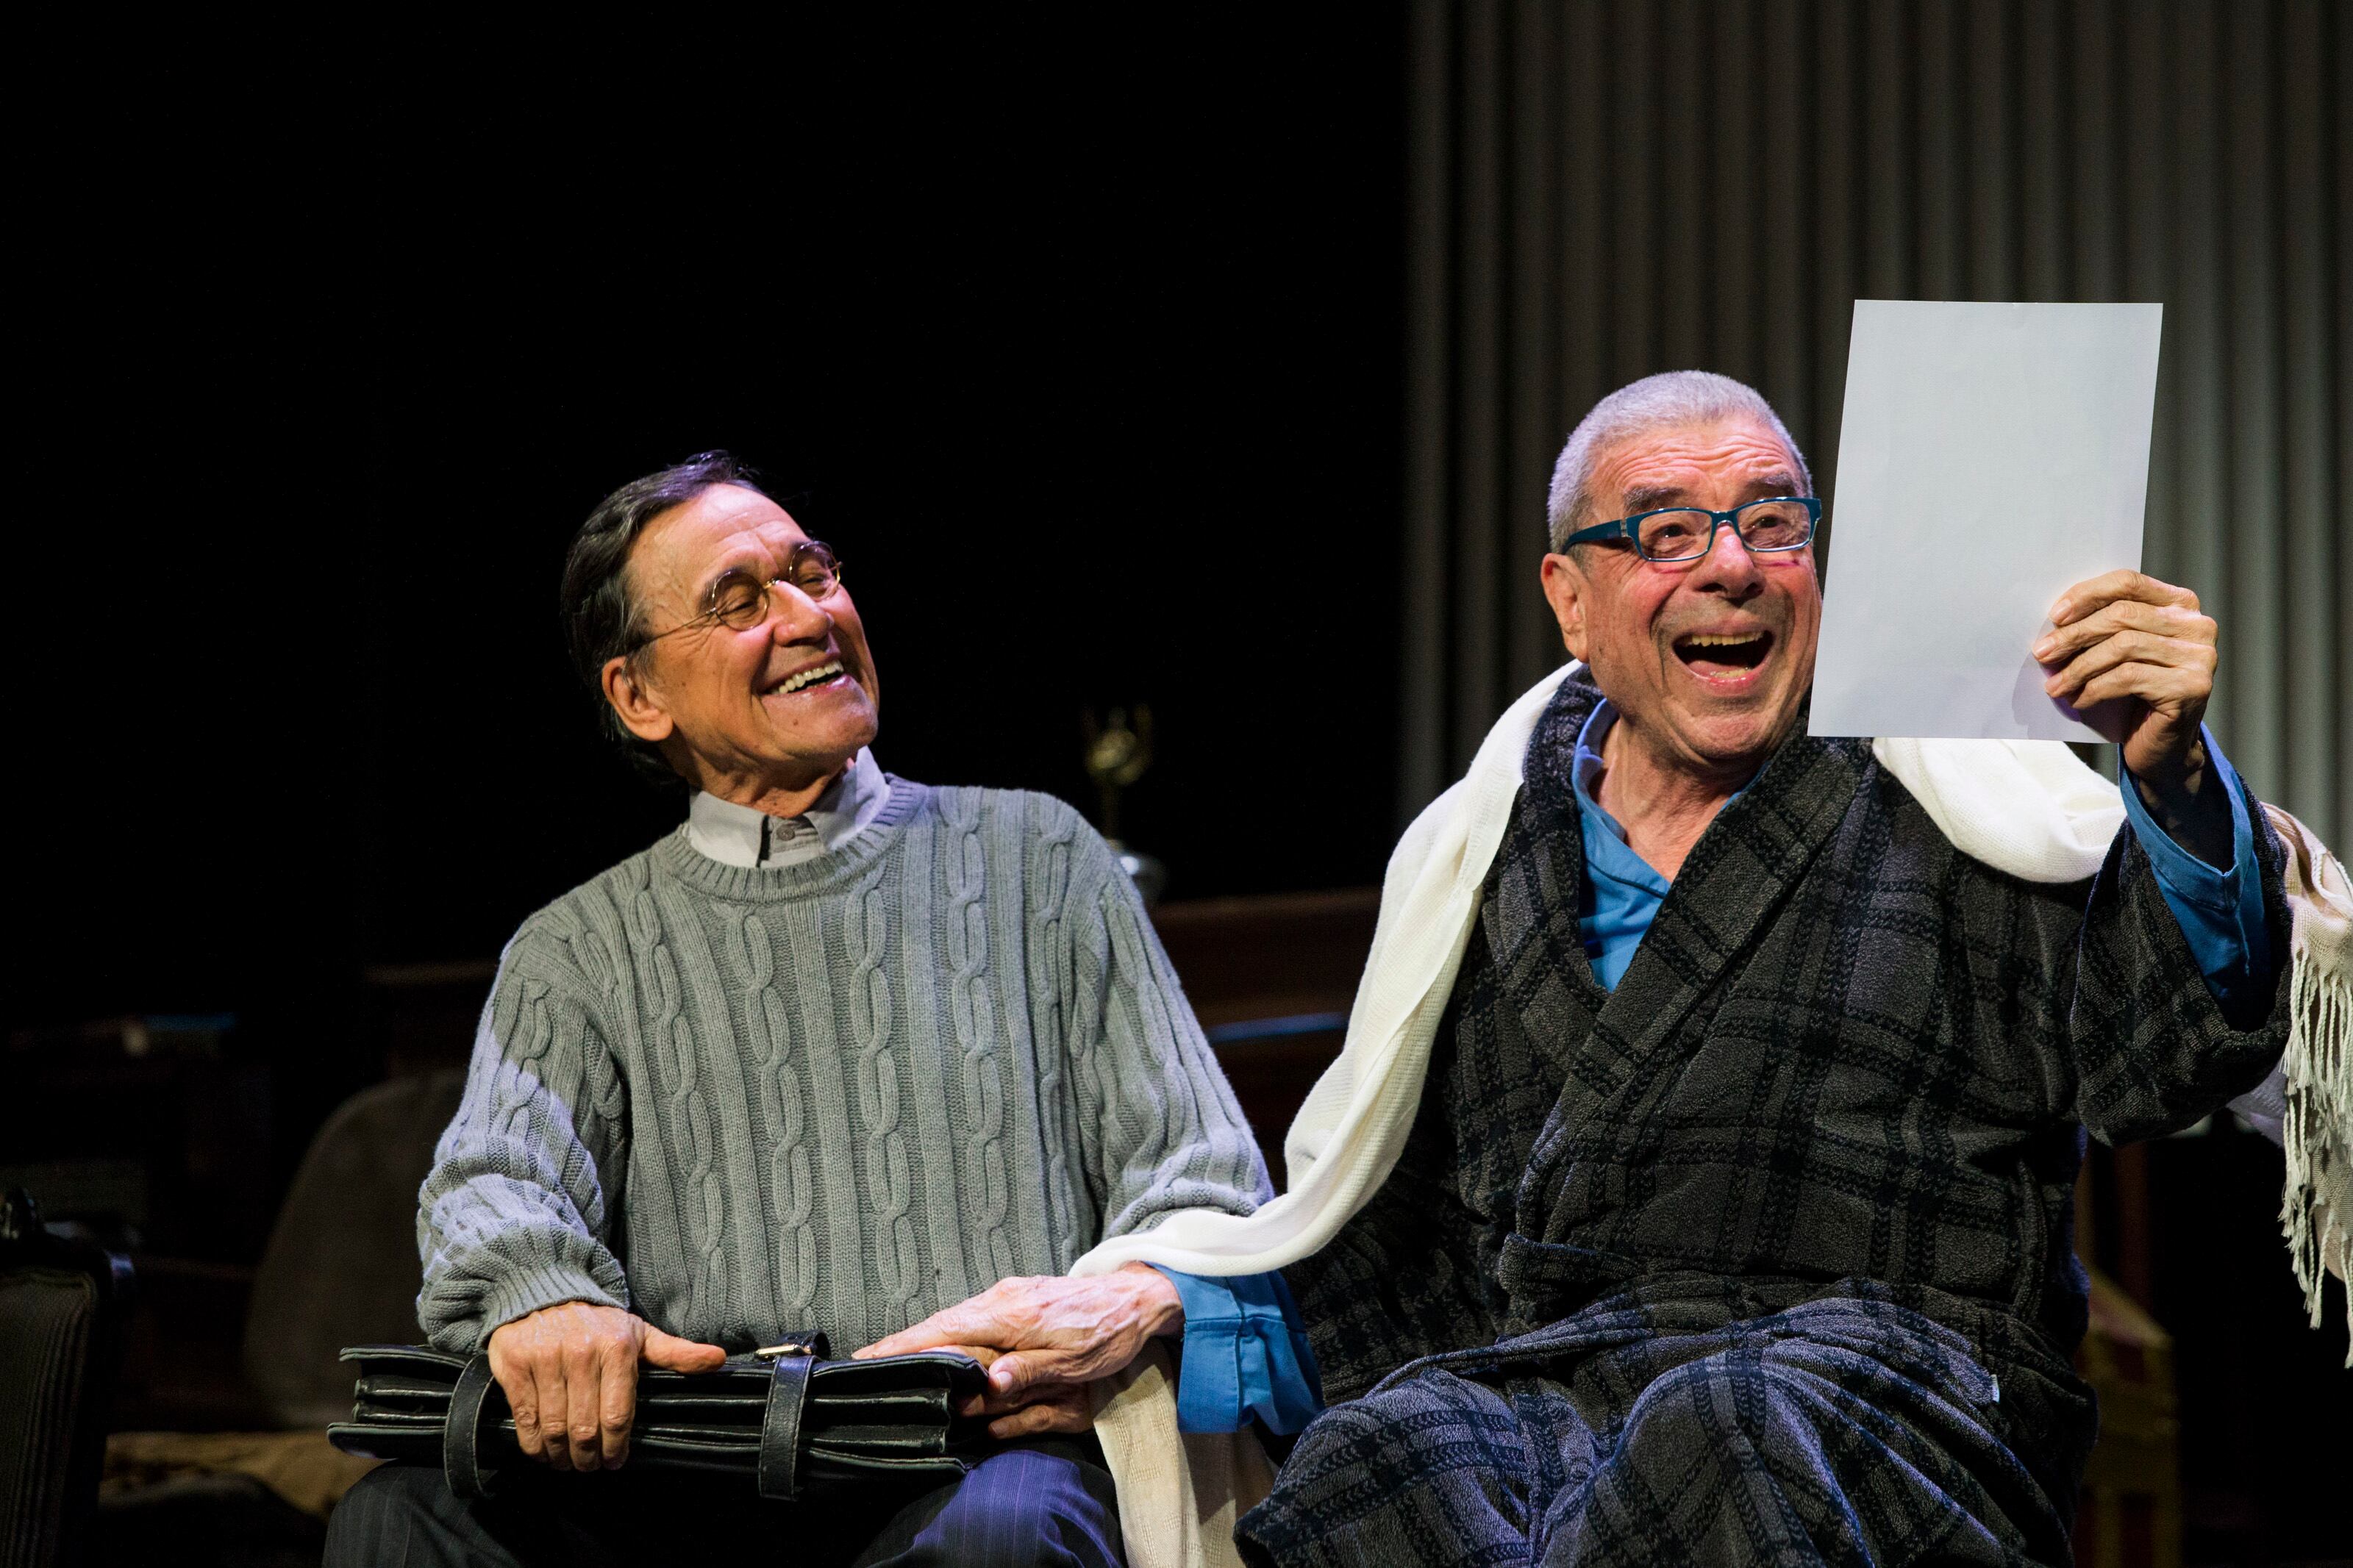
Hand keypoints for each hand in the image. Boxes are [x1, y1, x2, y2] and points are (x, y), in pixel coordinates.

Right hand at [486, 1301, 725, 1471]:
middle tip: (589, 1467)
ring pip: (554, 1427)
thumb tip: (718, 1360)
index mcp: (618, 1348)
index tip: (615, 1461)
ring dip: (559, 1455)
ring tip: (565, 1463)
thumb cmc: (597, 1322)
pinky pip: (525, 1417)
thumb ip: (676, 1353)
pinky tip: (541, 1451)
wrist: (545, 1290)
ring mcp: (545, 1358)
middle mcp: (581, 1353)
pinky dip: (532, 1443)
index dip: (616, 1448)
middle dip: (588, 1457)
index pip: (617, 1415)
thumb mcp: (639, 1333)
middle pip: (585, 1427)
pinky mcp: (515, 1364)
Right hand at [852, 1265, 1182, 1437]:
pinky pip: (974, 1315)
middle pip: (941, 1323)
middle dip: (903, 1343)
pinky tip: (942, 1346)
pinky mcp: (1019, 1296)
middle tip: (866, 1366)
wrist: (1138, 1297)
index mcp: (1010, 1316)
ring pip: (956, 1318)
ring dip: (926, 1338)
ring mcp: (1010, 1294)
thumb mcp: (1072, 1365)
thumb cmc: (1107, 1335)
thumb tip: (984, 1386)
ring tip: (894, 1359)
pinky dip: (951, 1330)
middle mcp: (1002, 1299)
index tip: (867, 1359)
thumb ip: (1026, 1374)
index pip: (944, 1333)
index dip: (903, 1346)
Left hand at [2034, 570, 2215, 782]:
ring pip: (2123, 647)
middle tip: (2042, 653)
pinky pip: (2128, 678)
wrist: (2164, 745)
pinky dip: (2095, 689)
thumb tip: (2056, 620)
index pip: (2129, 583)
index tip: (2055, 616)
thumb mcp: (2122, 652)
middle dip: (2075, 635)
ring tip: (2054, 684)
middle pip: (2123, 616)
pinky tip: (2078, 700)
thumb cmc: (2137, 693)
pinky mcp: (2191, 686)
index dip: (2088, 595)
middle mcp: (2198, 626)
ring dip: (2079, 667)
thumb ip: (2105, 627)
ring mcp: (2199, 656)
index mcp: (2181, 604)